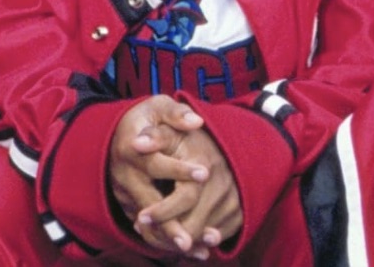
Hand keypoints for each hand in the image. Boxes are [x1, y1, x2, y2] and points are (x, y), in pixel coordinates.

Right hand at [109, 97, 210, 256]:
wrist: (117, 133)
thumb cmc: (144, 118)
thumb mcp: (157, 106)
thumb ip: (176, 112)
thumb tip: (197, 121)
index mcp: (132, 147)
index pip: (156, 162)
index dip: (179, 169)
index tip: (205, 172)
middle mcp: (125, 174)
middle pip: (148, 201)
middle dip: (170, 220)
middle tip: (191, 237)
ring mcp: (124, 193)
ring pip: (146, 221)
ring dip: (168, 236)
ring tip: (192, 249)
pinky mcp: (127, 206)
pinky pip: (146, 228)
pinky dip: (164, 240)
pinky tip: (189, 248)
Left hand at [136, 126, 242, 257]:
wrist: (219, 144)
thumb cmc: (185, 140)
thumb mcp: (170, 133)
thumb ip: (154, 137)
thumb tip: (136, 144)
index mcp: (206, 165)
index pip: (186, 197)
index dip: (162, 211)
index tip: (140, 217)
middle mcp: (223, 184)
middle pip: (195, 223)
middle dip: (168, 231)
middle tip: (143, 230)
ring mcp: (233, 200)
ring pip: (203, 234)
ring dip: (179, 238)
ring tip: (154, 232)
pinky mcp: (237, 214)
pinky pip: (214, 237)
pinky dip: (194, 241)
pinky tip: (176, 233)